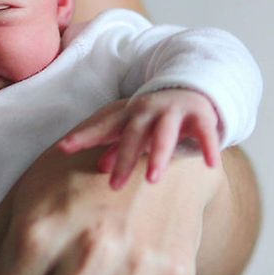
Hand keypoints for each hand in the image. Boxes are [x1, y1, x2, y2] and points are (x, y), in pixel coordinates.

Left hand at [57, 90, 220, 187]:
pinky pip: (204, 133)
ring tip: (153, 180)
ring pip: (164, 134)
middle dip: (124, 159)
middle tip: (114, 186)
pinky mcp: (200, 116)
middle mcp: (149, 111)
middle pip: (133, 135)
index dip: (84, 137)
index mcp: (129, 115)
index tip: (63, 148)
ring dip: (158, 156)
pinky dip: (208, 148)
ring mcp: (174, 111)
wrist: (193, 88)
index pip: (103, 127)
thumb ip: (117, 147)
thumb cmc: (156, 117)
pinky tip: (211, 165)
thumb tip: (99, 167)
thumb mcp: (134, 129)